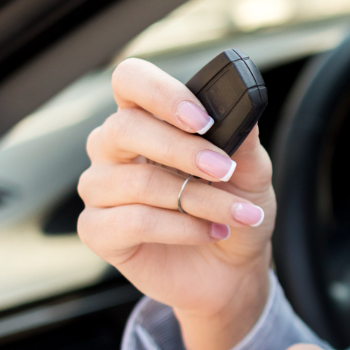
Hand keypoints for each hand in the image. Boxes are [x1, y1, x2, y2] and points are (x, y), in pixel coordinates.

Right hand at [77, 57, 274, 349]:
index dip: (161, 94)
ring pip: (138, 182)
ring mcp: (101, 189)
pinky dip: (181, 228)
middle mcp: (114, 149)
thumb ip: (243, 139)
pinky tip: (209, 233)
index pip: (131, 81)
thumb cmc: (234, 207)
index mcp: (148, 119)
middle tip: (226, 170)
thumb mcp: (252, 172)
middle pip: (125, 128)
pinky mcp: (98, 230)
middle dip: (183, 150)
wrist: (231, 269)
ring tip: (237, 214)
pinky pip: (132, 221)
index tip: (202, 119)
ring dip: (199, 199)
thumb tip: (241, 106)